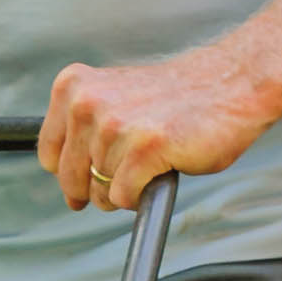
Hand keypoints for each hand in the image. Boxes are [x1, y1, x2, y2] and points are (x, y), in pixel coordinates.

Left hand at [38, 47, 281, 212]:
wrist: (232, 84)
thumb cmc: (177, 98)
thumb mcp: (115, 98)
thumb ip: (86, 131)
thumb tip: (71, 190)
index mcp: (73, 87)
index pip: (49, 155)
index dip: (71, 174)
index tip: (89, 177)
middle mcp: (88, 104)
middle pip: (71, 179)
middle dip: (96, 189)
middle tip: (126, 177)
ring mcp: (116, 126)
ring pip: (100, 191)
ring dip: (124, 190)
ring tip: (151, 164)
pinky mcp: (145, 148)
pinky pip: (124, 197)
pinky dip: (139, 197)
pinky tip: (158, 174)